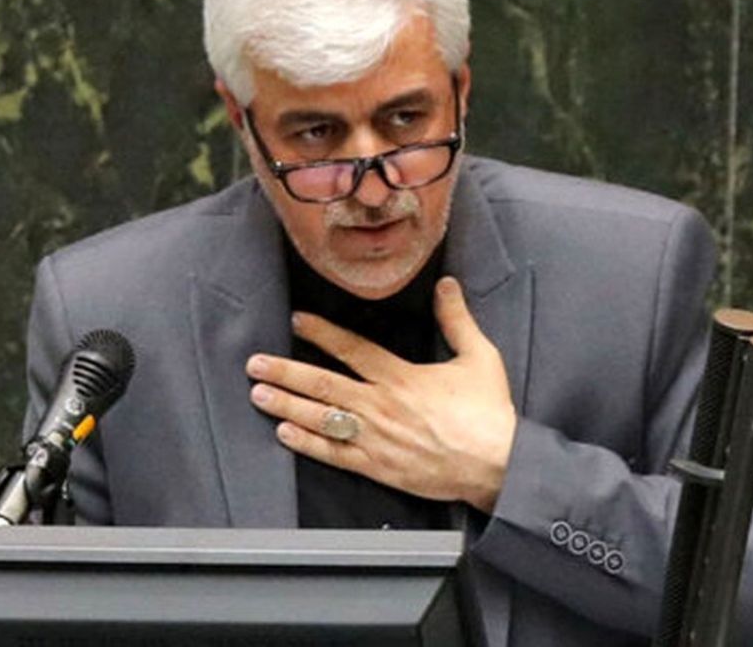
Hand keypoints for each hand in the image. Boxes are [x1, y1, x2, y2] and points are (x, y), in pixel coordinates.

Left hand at [246, 276, 517, 512]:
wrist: (497, 466)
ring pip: (321, 419)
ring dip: (286, 405)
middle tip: (255, 364)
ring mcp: (376, 439)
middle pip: (323, 385)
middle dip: (285, 372)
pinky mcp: (378, 467)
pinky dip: (307, 444)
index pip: (352, 349)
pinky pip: (335, 454)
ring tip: (259, 395)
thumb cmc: (488, 413)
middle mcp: (381, 406)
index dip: (322, 333)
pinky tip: (285, 434)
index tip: (296, 320)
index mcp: (402, 377)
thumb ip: (457, 320)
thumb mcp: (479, 357)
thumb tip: (446, 285)